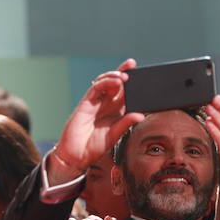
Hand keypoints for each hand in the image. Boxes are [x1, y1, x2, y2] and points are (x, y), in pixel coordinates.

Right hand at [49, 59, 144, 183]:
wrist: (76, 155)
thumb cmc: (94, 147)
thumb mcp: (114, 136)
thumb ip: (126, 124)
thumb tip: (141, 115)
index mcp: (115, 112)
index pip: (125, 93)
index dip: (133, 84)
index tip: (143, 77)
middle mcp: (106, 105)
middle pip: (115, 84)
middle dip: (124, 72)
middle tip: (132, 64)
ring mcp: (96, 103)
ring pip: (105, 82)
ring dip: (114, 75)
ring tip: (125, 76)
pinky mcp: (86, 103)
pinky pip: (96, 88)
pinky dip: (105, 82)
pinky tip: (114, 81)